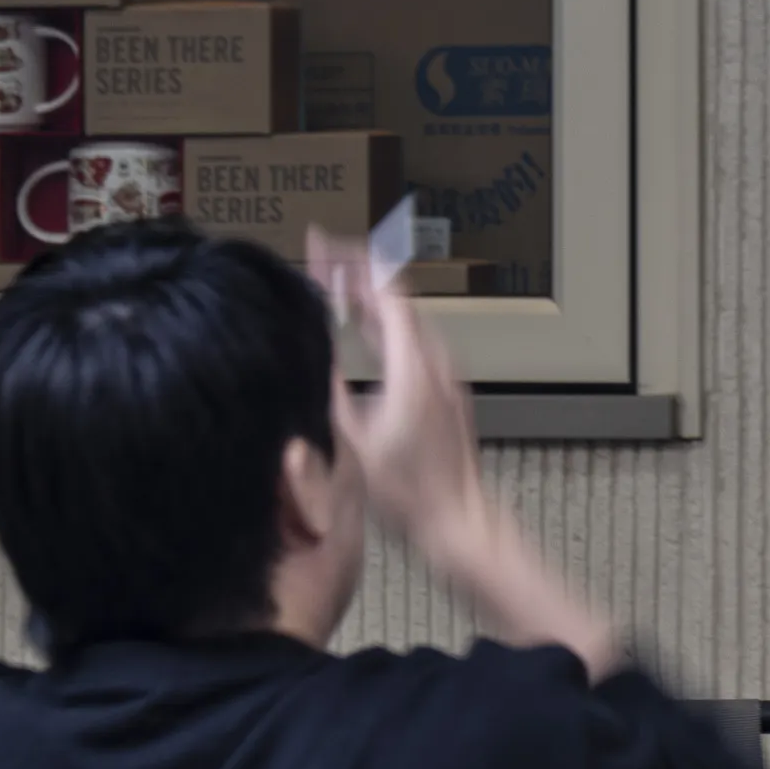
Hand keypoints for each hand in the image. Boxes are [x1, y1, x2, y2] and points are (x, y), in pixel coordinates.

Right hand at [307, 231, 622, 675]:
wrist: (459, 524)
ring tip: (335, 286)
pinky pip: (412, 339)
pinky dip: (384, 323)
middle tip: (320, 260)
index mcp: (414, 365)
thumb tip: (309, 354)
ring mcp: (444, 376)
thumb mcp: (356, 443)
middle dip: (355, 272)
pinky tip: (365, 333)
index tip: (320, 244)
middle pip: (395, 297)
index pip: (383, 290)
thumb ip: (332, 392)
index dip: (350, 260)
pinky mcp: (445, 393)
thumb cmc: (413, 496)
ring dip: (370, 298)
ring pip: (406, 318)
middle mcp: (435, 362)